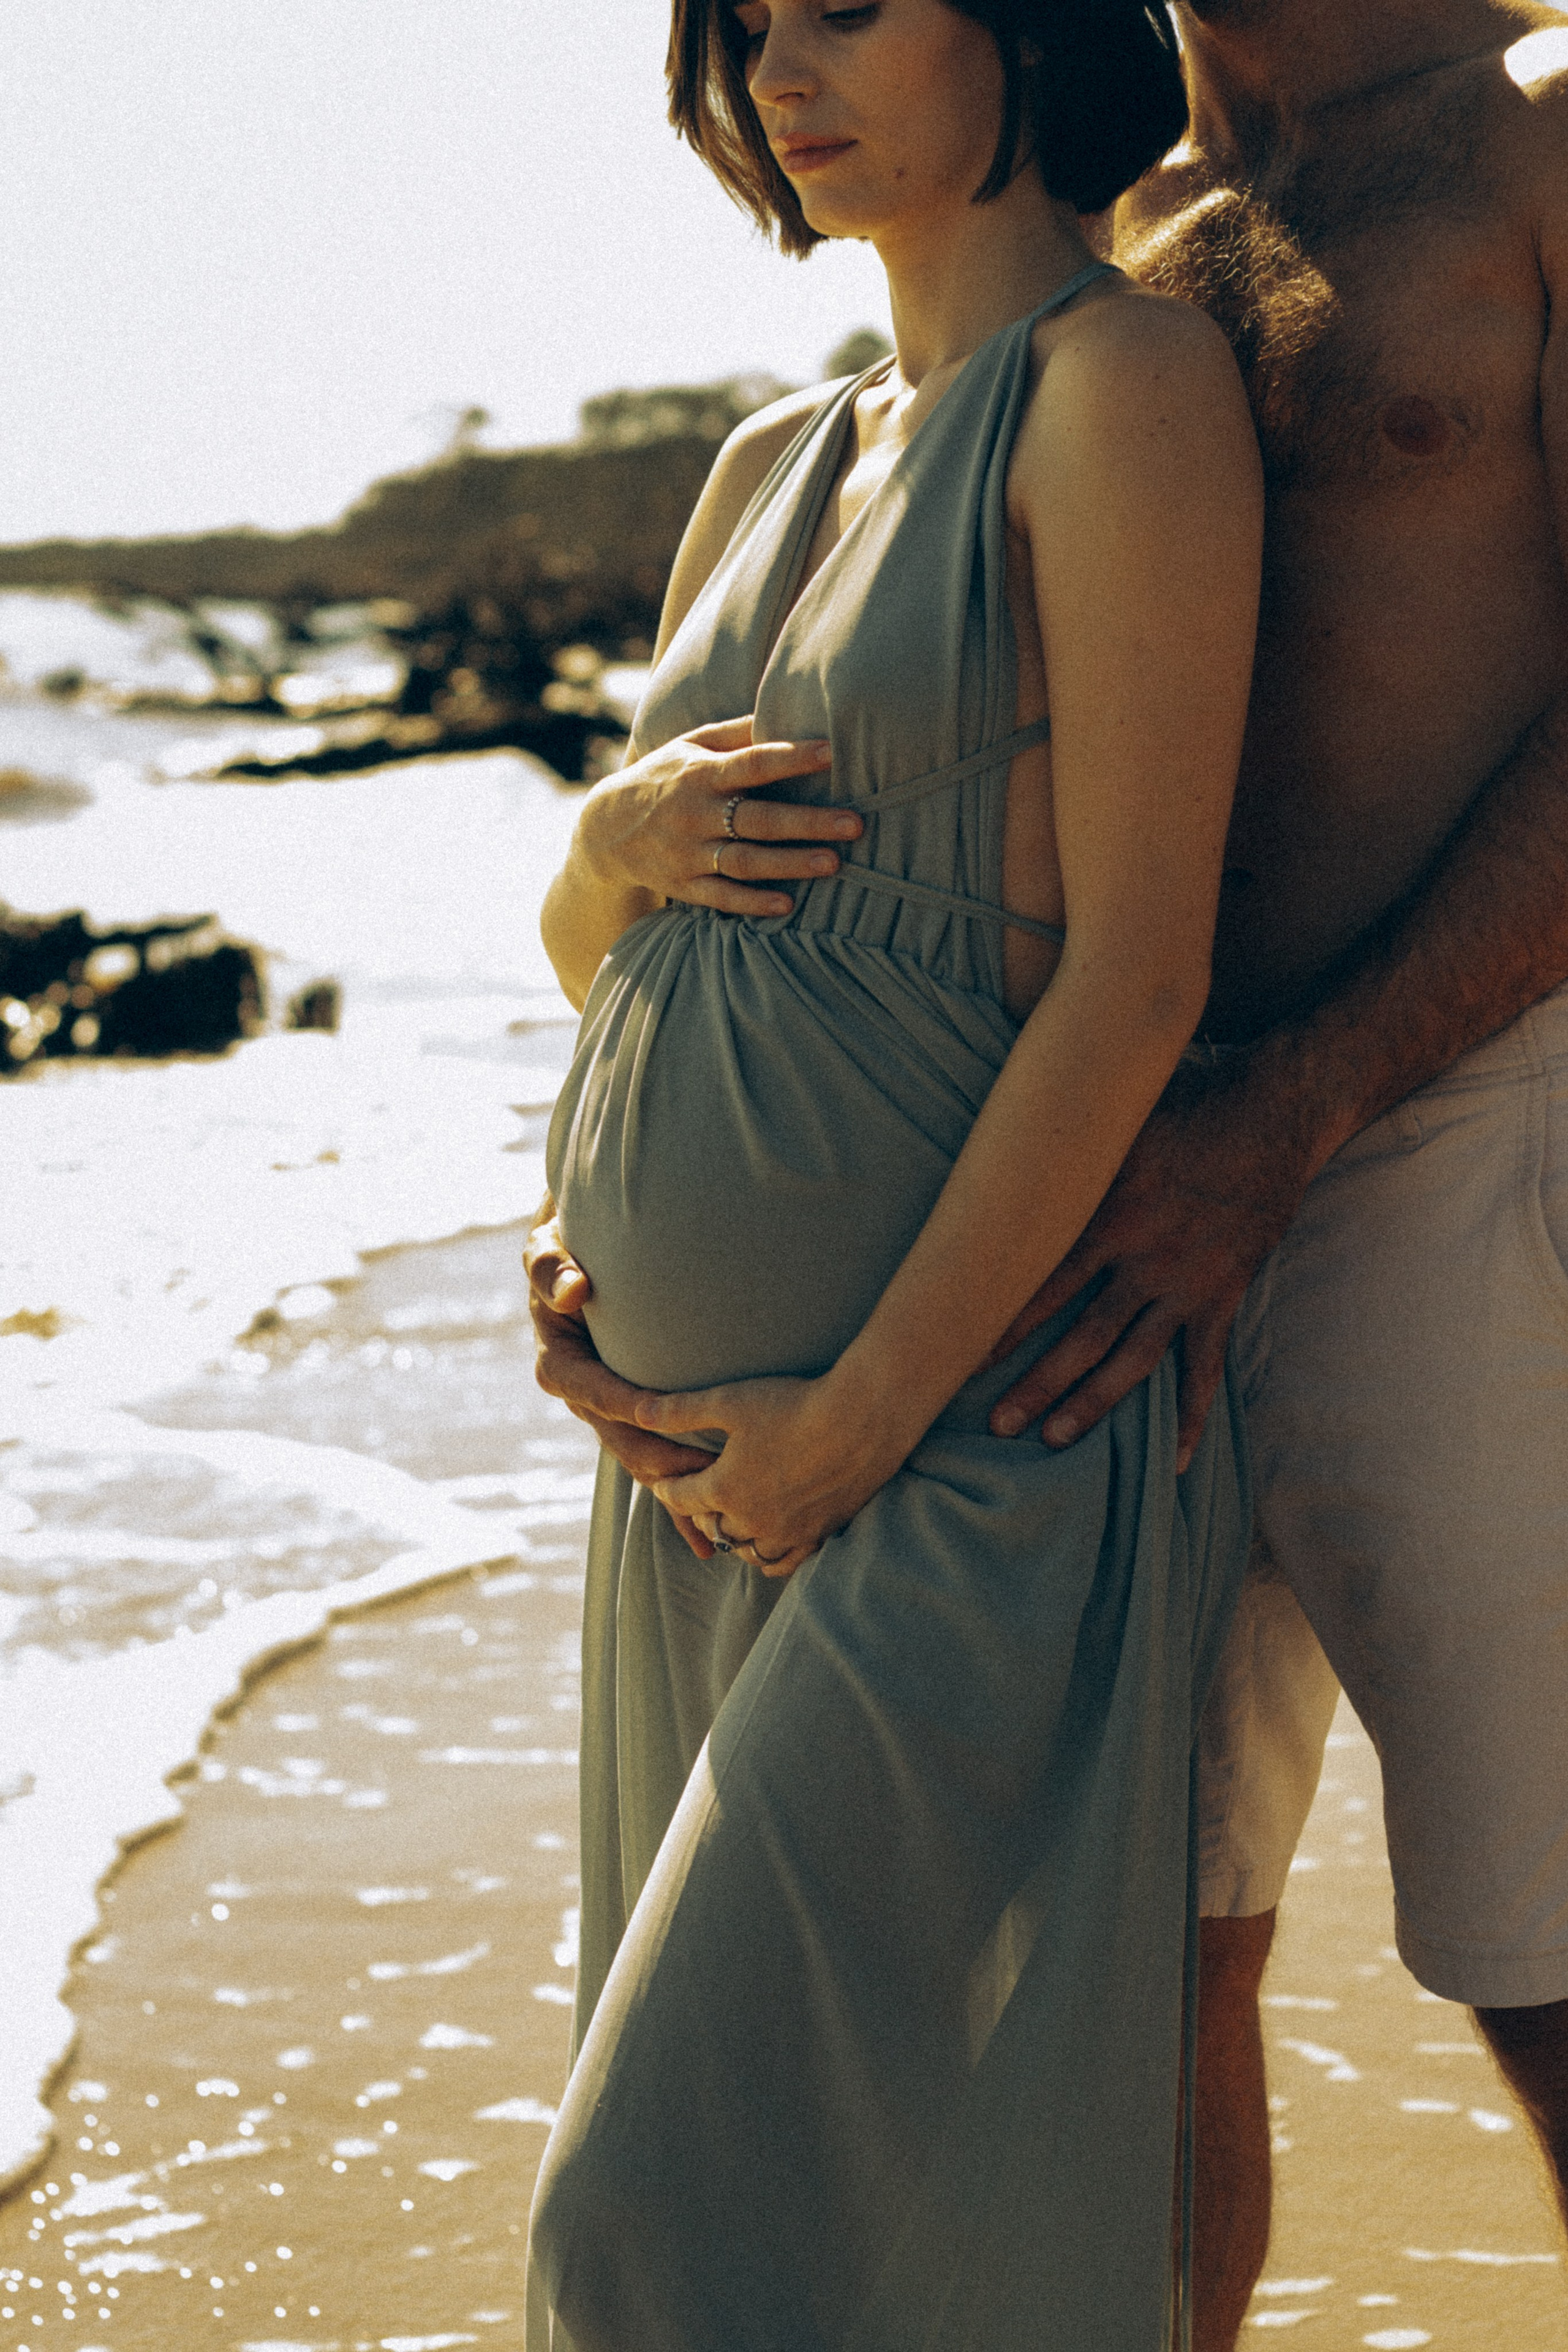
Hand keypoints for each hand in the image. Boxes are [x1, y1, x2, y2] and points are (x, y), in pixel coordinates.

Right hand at [525, 1200, 720, 1557]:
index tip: (659, 1413)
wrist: (575, 1263)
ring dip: (677, 1495)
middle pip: (623, 1442)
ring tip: (719, 1524)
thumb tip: (570, 1289)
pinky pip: (657, 1465)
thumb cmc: (562, 1250)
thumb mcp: (546, 1250)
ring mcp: (610, 1416)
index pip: (592, 1392)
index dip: (624, 1404)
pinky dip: (679, 1501)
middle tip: (707, 1481)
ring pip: (644, 1464)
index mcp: (561, 1367)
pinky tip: (708, 1540)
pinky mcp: (634, 1422)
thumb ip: (550, 1267)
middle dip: (663, 1465)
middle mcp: (585, 1400)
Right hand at [577, 717, 860, 918]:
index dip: (791, 757)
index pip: (752, 762)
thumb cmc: (663, 778)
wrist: (605, 830)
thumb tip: (783, 708)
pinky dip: (753, 903)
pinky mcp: (684, 886)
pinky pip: (722, 897)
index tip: (832, 753)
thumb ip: (735, 733)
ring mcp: (689, 853)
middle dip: (807, 822)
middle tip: (855, 824)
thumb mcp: (688, 745)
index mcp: (701, 773)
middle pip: (758, 819)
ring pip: (745, 861)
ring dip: (790, 863)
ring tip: (834, 863)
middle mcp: (695, 814)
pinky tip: (787, 906)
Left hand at [638, 1373, 902, 1578]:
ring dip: (731, 1537)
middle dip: (699, 1512)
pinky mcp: (819, 1534)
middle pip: (711, 1526)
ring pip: (744, 1550)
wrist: (862, 1418)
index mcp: (723, 1488)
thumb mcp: (729, 1401)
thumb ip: (680, 1410)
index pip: (680, 1498)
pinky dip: (768, 1555)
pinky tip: (768, 1541)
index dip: (667, 1488)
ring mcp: (786, 1532)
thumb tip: (636, 1411)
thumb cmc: (794, 1404)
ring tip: (732, 1519)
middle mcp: (750, 1519)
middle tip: (698, 1499)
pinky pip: (782, 1562)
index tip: (662, 1483)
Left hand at [986, 1068, 1315, 1468]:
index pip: (1043, 1283)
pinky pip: (1205, 1369)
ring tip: (1054, 1438)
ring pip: (1134, 1362)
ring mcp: (1187, 1287)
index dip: (1003, 1323)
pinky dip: (1193, 1417)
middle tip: (996, 1425)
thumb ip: (1063, 1156)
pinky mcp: (1223, 1298)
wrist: (1271, 1115)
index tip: (962, 1356)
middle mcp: (1145, 1261)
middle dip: (1037, 1383)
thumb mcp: (1115, 1126)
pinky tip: (1179, 1462)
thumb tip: (999, 1159)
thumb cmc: (1182, 1112)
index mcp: (1110, 1218)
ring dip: (1093, 1404)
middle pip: (1083, 1337)